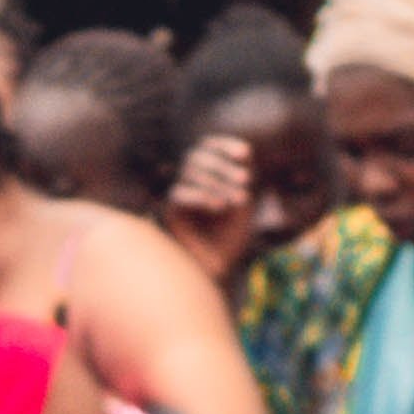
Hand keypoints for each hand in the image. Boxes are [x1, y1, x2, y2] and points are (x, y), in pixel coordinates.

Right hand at [163, 132, 255, 285]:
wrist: (218, 268)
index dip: (225, 145)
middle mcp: (188, 180)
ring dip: (217, 182)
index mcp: (205, 173)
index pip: (208, 146)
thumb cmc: (232, 236)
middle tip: (246, 181)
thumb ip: (241, 175)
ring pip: (188, 172)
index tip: (246, 154)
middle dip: (225, 167)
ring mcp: (176, 195)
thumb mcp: (243, 201)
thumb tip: (245, 152)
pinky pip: (178, 194)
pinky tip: (218, 207)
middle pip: (197, 156)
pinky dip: (199, 196)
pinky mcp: (167, 212)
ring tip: (240, 199)